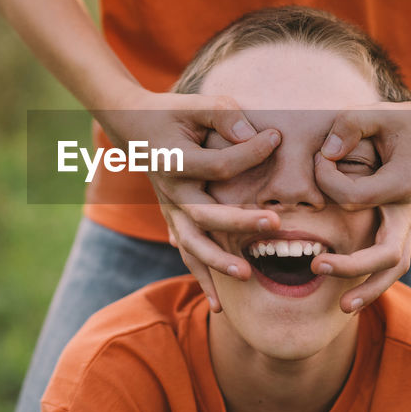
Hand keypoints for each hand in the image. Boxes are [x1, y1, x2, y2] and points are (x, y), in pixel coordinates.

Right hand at [95, 90, 281, 309]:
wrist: (133, 128)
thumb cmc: (171, 113)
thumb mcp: (195, 105)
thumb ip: (223, 115)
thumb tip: (255, 134)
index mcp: (174, 162)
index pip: (217, 165)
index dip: (249, 152)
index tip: (276, 137)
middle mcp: (170, 192)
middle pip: (205, 213)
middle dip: (240, 221)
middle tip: (276, 224)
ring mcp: (170, 210)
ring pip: (192, 243)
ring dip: (218, 262)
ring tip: (247, 275)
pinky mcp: (174, 221)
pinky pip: (187, 254)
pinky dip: (202, 279)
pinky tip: (220, 306)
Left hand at [311, 92, 410, 312]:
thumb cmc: (403, 121)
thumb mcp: (375, 112)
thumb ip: (348, 126)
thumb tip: (325, 155)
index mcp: (402, 183)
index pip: (355, 197)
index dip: (327, 182)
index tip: (318, 160)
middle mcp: (410, 211)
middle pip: (387, 254)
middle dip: (353, 266)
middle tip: (316, 266)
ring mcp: (410, 223)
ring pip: (395, 268)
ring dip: (370, 289)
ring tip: (342, 308)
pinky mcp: (404, 228)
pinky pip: (392, 262)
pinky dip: (374, 281)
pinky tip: (349, 297)